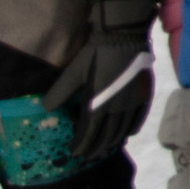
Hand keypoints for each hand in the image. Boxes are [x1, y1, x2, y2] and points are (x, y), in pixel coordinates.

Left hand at [42, 0, 157, 163]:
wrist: (124, 34)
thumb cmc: (96, 52)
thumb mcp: (73, 72)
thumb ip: (60, 93)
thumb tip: (45, 109)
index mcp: (99, 104)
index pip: (89, 133)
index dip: (81, 145)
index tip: (74, 153)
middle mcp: (118, 107)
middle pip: (107, 135)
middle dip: (96, 147)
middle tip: (88, 154)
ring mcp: (134, 101)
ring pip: (124, 129)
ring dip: (113, 141)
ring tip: (106, 147)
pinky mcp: (144, 92)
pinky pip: (140, 116)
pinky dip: (133, 128)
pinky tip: (129, 133)